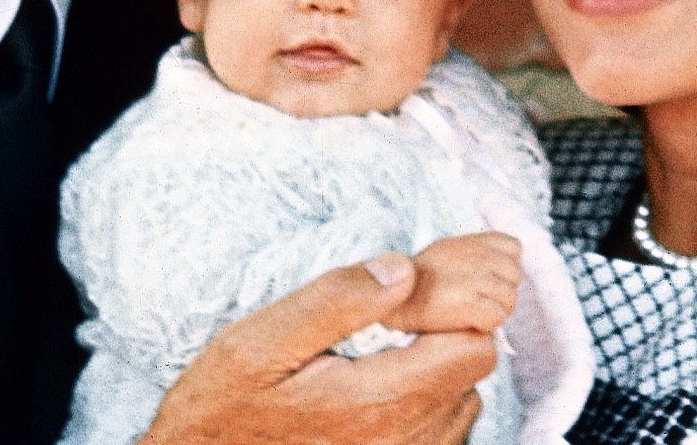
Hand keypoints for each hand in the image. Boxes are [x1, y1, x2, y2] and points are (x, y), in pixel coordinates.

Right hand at [136, 252, 497, 444]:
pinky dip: (424, 402)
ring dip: (434, 369)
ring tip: (377, 356)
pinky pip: (442, 430)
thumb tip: (404, 268)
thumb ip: (335, 301)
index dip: (451, 307)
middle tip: (389, 320)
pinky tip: (375, 390)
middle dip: (443, 333)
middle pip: (472, 370)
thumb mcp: (260, 342)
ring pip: (462, 399)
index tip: (408, 295)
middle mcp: (403, 442)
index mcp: (377, 405)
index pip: (473, 345)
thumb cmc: (223, 409)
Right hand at [379, 233, 521, 336]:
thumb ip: (476, 253)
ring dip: (497, 310)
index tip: (491, 279)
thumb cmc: (420, 284)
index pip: (513, 247)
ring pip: (510, 299)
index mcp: (470, 242)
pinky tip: (469, 322)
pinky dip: (487, 325)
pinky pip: (497, 318)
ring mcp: (472, 279)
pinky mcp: (467, 303)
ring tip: (475, 312)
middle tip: (482, 300)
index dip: (506, 266)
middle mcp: (474, 256)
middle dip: (504, 291)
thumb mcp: (446, 252)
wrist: (394, 304)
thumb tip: (505, 264)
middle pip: (516, 274)